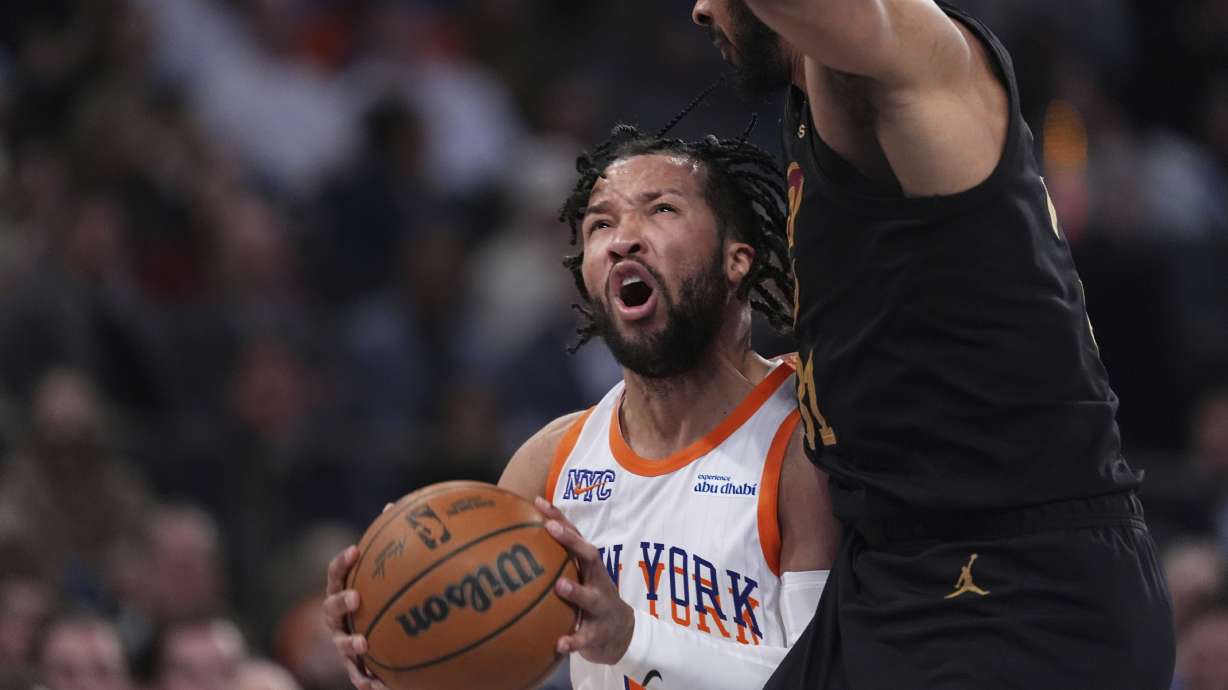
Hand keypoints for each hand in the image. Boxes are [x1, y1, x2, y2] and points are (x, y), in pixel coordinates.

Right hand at [323, 505, 393, 689]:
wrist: (376, 636)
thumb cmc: (379, 598)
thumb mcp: (385, 574)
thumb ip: (389, 545)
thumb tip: (397, 505)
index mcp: (343, 591)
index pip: (336, 575)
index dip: (342, 563)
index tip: (355, 550)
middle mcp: (338, 617)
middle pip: (330, 608)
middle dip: (341, 601)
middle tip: (356, 597)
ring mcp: (342, 641)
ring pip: (341, 643)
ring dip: (350, 642)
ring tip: (364, 643)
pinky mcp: (355, 667)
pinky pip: (358, 676)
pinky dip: (367, 680)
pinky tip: (380, 686)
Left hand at [535, 496, 635, 664]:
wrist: (623, 634)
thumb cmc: (592, 599)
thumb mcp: (580, 579)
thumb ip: (558, 564)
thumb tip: (516, 545)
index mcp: (590, 568)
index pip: (575, 536)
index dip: (559, 518)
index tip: (538, 503)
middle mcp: (598, 582)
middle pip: (589, 557)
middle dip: (572, 541)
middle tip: (551, 529)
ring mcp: (600, 607)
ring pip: (590, 597)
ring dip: (575, 590)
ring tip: (559, 586)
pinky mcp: (598, 634)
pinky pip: (585, 638)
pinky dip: (573, 641)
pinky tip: (559, 644)